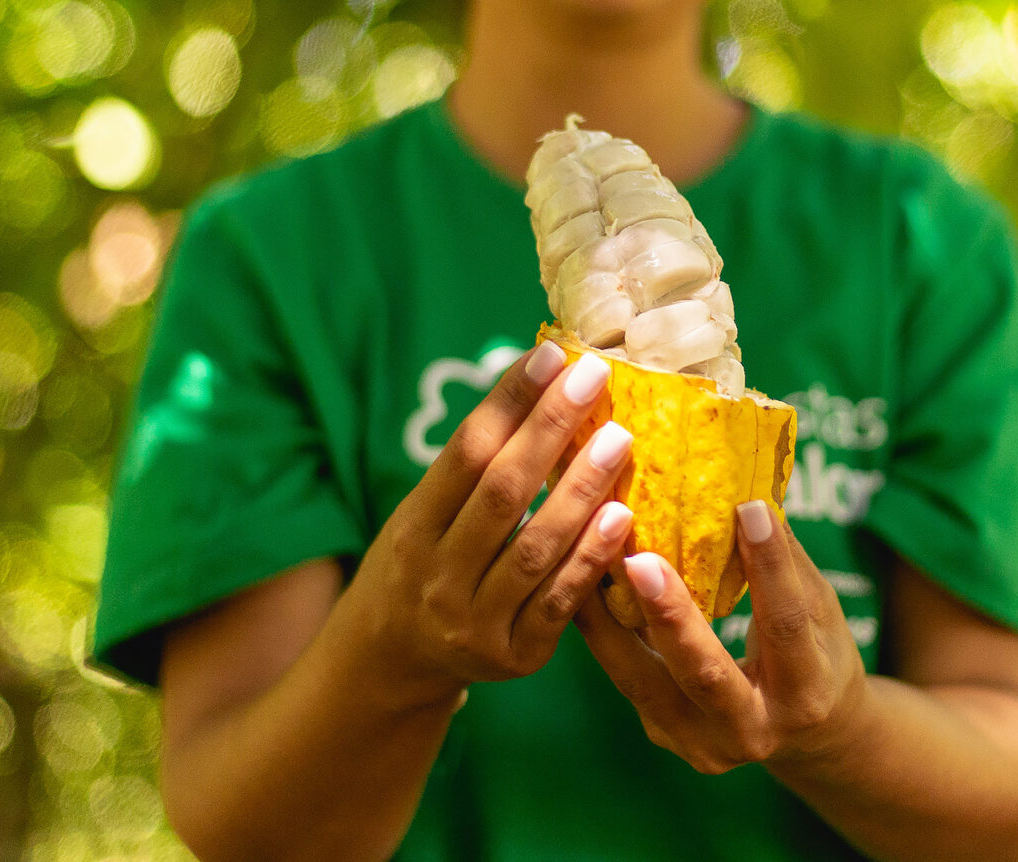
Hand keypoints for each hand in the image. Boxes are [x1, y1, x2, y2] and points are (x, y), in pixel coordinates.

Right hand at [347, 342, 634, 704]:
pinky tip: (622, 516)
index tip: (551, 355)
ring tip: (619, 439)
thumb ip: (474, 468)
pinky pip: (561, 601)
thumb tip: (541, 379)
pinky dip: (591, 557)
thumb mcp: (425, 516)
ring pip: (536, 547)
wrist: (395, 662)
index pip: (466, 452)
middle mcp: (438, 575)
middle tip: (594, 379)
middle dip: (551, 429)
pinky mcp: (516, 655)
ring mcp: (476, 621)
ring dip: (581, 489)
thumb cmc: (425, 565)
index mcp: (413, 528)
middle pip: (503, 492)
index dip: (509, 402)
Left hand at [574, 500, 868, 774]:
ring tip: (587, 556)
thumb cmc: (818, 654)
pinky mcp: (662, 733)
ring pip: (642, 680)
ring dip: (608, 619)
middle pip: (704, 673)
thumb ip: (785, 560)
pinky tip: (579, 581)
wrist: (806, 737)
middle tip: (640, 559)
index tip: (749, 507)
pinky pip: (625, 676)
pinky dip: (600, 629)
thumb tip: (749, 484)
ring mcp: (699, 742)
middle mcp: (752, 730)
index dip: (770, 568)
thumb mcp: (820, 609)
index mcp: (806, 694)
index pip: (786, 626)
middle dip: (670, 616)